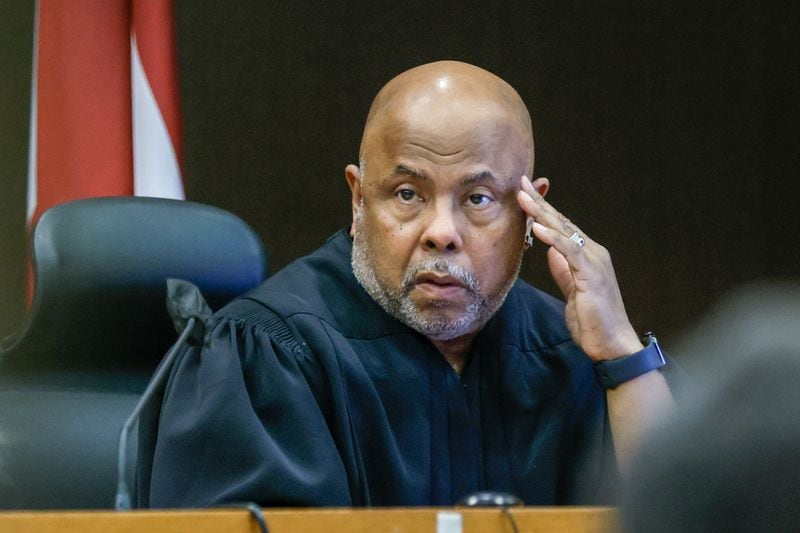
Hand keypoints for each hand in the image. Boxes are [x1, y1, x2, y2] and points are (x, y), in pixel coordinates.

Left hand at [517, 175, 641, 360]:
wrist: (611, 344)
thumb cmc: (594, 321)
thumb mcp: (572, 291)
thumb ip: (564, 270)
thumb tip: (551, 252)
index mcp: (587, 256)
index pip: (562, 227)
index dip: (543, 210)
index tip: (525, 194)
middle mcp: (593, 253)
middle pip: (562, 222)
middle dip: (540, 202)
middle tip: (521, 183)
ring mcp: (594, 261)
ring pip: (564, 230)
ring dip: (542, 212)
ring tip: (523, 198)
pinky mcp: (591, 274)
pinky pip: (569, 251)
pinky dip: (553, 237)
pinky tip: (538, 226)